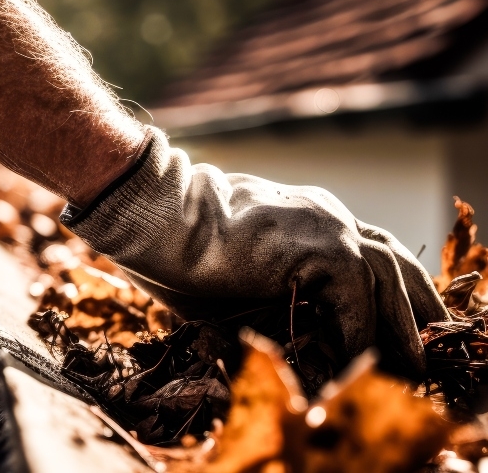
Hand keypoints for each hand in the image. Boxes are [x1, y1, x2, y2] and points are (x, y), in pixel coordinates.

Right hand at [62, 130, 448, 378]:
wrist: (156, 215)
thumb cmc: (176, 247)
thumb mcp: (233, 273)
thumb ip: (269, 291)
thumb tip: (282, 335)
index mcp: (307, 217)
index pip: (369, 251)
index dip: (388, 290)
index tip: (398, 325)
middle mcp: (327, 215)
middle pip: (396, 261)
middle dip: (416, 307)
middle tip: (424, 350)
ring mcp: (330, 226)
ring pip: (391, 279)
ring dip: (402, 327)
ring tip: (410, 366)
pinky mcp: (324, 247)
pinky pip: (360, 301)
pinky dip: (360, 335)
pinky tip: (355, 363)